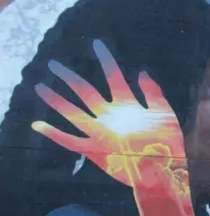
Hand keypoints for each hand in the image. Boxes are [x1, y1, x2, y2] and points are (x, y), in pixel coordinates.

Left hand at [32, 39, 185, 189]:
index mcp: (126, 104)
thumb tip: (142, 72)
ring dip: (55, 99)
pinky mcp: (91, 150)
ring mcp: (97, 132)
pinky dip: (52, 133)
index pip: (113, 75)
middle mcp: (107, 115)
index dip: (106, 58)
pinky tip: (37, 125)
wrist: (159, 171)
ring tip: (39, 87)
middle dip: (67, 77)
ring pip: (71, 111)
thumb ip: (153, 92)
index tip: (96, 44)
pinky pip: (68, 141)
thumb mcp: (165, 113)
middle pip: (83, 90)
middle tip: (53, 65)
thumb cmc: (166, 143)